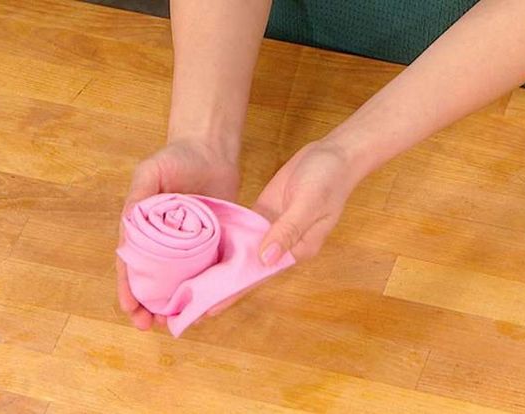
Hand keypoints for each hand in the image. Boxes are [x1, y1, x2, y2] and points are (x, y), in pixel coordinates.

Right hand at [116, 139, 239, 329]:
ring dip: (173, 304)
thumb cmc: (176, 157)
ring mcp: (188, 246)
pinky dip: (203, 289)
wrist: (212, 149)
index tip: (130, 309)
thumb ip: (139, 194)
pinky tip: (204, 306)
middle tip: (149, 325)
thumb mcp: (151, 171)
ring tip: (173, 323)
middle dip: (147, 305)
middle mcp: (163, 242)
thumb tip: (127, 222)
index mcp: (142, 229)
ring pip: (178, 282)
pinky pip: (207, 271)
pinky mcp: (212, 244)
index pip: (130, 264)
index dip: (127, 288)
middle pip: (152, 281)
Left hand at [200, 138, 363, 319]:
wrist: (334, 153)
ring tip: (190, 283)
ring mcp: (270, 229)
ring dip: (219, 265)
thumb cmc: (329, 178)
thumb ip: (287, 231)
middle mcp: (282, 245)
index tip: (209, 308)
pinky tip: (201, 248)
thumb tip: (266, 258)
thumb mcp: (308, 204)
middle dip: (221, 285)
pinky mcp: (263, 212)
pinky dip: (223, 239)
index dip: (235, 291)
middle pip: (247, 269)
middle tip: (189, 303)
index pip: (260, 276)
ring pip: (241, 252)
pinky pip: (241, 230)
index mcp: (297, 250)